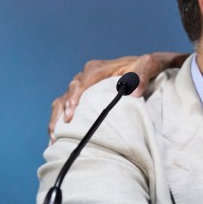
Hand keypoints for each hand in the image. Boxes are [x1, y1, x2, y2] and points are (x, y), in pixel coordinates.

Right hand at [48, 52, 186, 136]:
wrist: (146, 65)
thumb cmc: (145, 66)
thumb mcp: (147, 66)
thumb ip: (141, 76)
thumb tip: (132, 95)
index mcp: (97, 69)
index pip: (80, 84)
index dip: (73, 99)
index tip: (71, 115)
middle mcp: (86, 76)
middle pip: (67, 94)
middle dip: (61, 113)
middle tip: (59, 131)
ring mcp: (83, 86)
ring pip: (62, 101)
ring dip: (57, 118)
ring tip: (54, 138)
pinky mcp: (84, 95)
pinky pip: (66, 106)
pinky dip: (60, 119)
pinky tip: (58, 136)